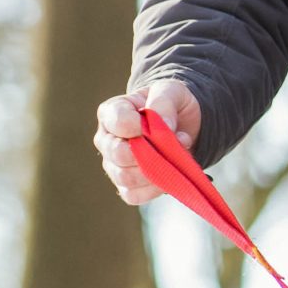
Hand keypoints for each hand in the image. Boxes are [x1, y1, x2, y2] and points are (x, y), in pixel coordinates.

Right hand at [94, 78, 200, 206]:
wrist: (182, 124)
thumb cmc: (171, 105)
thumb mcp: (172, 91)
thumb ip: (164, 102)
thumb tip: (164, 126)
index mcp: (112, 113)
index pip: (117, 122)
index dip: (139, 126)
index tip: (159, 124)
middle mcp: (106, 140)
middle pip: (118, 154)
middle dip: (151, 152)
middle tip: (173, 142)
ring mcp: (113, 165)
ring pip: (125, 177)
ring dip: (157, 170)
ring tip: (174, 156)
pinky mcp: (126, 185)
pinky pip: (134, 195)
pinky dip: (155, 188)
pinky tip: (169, 175)